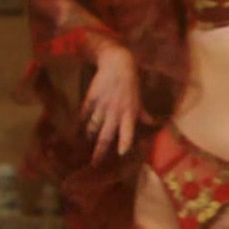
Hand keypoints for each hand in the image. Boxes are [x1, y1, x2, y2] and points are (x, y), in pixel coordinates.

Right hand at [81, 43, 141, 164]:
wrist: (117, 64)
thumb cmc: (131, 84)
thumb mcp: (139, 100)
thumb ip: (143, 114)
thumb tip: (154, 124)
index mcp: (129, 113)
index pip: (127, 131)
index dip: (124, 142)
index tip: (120, 154)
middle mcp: (115, 112)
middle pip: (106, 135)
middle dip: (99, 151)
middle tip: (94, 164)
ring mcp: (102, 106)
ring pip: (93, 127)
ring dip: (88, 138)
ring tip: (84, 147)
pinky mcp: (91, 99)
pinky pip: (83, 115)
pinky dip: (79, 124)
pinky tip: (74, 131)